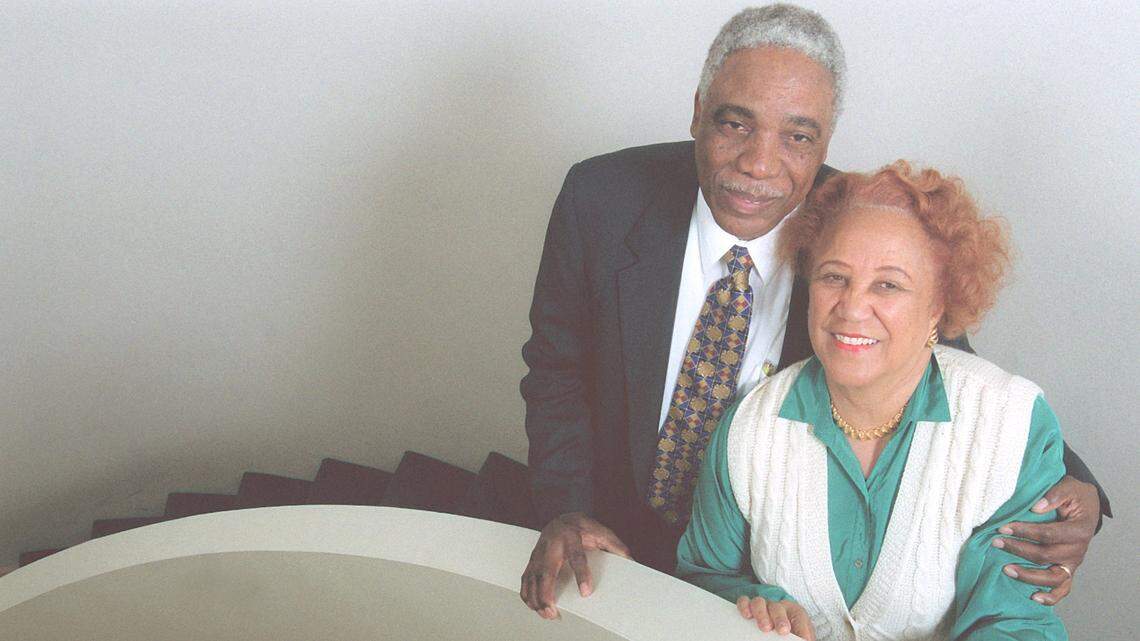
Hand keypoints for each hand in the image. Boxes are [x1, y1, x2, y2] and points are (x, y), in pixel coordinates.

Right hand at [519, 512, 630, 618]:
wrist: (563, 518)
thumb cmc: (583, 528)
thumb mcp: (602, 532)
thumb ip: (615, 546)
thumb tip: (632, 562)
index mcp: (571, 535)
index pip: (576, 557)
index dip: (581, 575)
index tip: (586, 593)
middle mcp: (552, 543)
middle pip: (547, 570)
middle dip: (547, 593)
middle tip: (553, 611)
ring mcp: (539, 551)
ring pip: (532, 576)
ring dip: (536, 597)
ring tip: (545, 613)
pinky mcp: (532, 559)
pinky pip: (525, 578)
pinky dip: (526, 593)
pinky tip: (533, 606)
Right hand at [736, 596, 814, 639]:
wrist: (785, 632)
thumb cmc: (793, 635)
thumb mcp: (801, 635)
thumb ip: (802, 637)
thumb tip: (803, 640)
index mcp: (796, 613)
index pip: (796, 615)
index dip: (791, 622)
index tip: (784, 631)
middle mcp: (779, 607)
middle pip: (777, 607)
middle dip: (777, 618)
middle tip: (774, 629)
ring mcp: (764, 606)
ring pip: (760, 602)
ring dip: (760, 613)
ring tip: (763, 627)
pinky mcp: (750, 608)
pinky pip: (744, 601)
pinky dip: (744, 606)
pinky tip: (746, 616)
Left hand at [994, 475, 1098, 604]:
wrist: (1087, 506)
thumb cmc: (1075, 495)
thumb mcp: (1069, 487)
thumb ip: (1054, 495)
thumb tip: (1036, 507)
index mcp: (1079, 530)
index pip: (1048, 534)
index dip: (1024, 532)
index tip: (1003, 528)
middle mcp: (1078, 551)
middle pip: (1045, 556)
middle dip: (1018, 549)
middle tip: (996, 542)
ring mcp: (1073, 563)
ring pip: (1053, 578)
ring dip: (1028, 576)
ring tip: (1006, 569)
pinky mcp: (1068, 570)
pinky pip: (1063, 589)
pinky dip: (1051, 597)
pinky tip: (1034, 598)